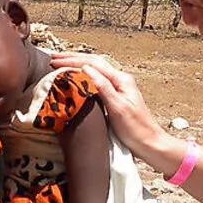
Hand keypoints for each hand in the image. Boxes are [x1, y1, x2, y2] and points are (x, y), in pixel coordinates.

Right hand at [52, 52, 172, 161]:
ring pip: (95, 69)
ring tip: (61, 63)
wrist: (150, 144)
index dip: (72, 60)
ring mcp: (118, 87)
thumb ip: (103, 87)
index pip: (93, 63)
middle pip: (94, 62)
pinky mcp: (116, 96)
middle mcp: (120, 80)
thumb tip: (86, 68)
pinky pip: (97, 80)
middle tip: (53, 58)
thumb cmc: (136, 129)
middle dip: (72, 58)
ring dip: (77, 64)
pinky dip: (83, 75)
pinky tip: (76, 77)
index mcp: (121, 79)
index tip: (54, 61)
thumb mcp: (118, 108)